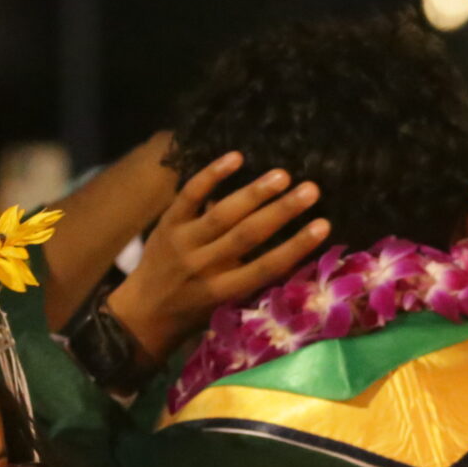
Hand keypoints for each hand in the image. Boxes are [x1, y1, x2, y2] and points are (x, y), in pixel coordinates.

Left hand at [105, 155, 328, 359]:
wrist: (144, 309)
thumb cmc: (198, 308)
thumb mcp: (228, 302)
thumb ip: (254, 276)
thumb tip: (296, 246)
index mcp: (223, 289)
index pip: (266, 267)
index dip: (296, 246)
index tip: (324, 225)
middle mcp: (203, 265)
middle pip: (246, 235)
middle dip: (281, 211)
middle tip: (311, 190)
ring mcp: (182, 242)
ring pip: (221, 214)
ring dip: (254, 192)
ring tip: (283, 175)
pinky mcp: (167, 223)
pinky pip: (190, 195)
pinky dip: (211, 175)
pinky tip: (236, 158)